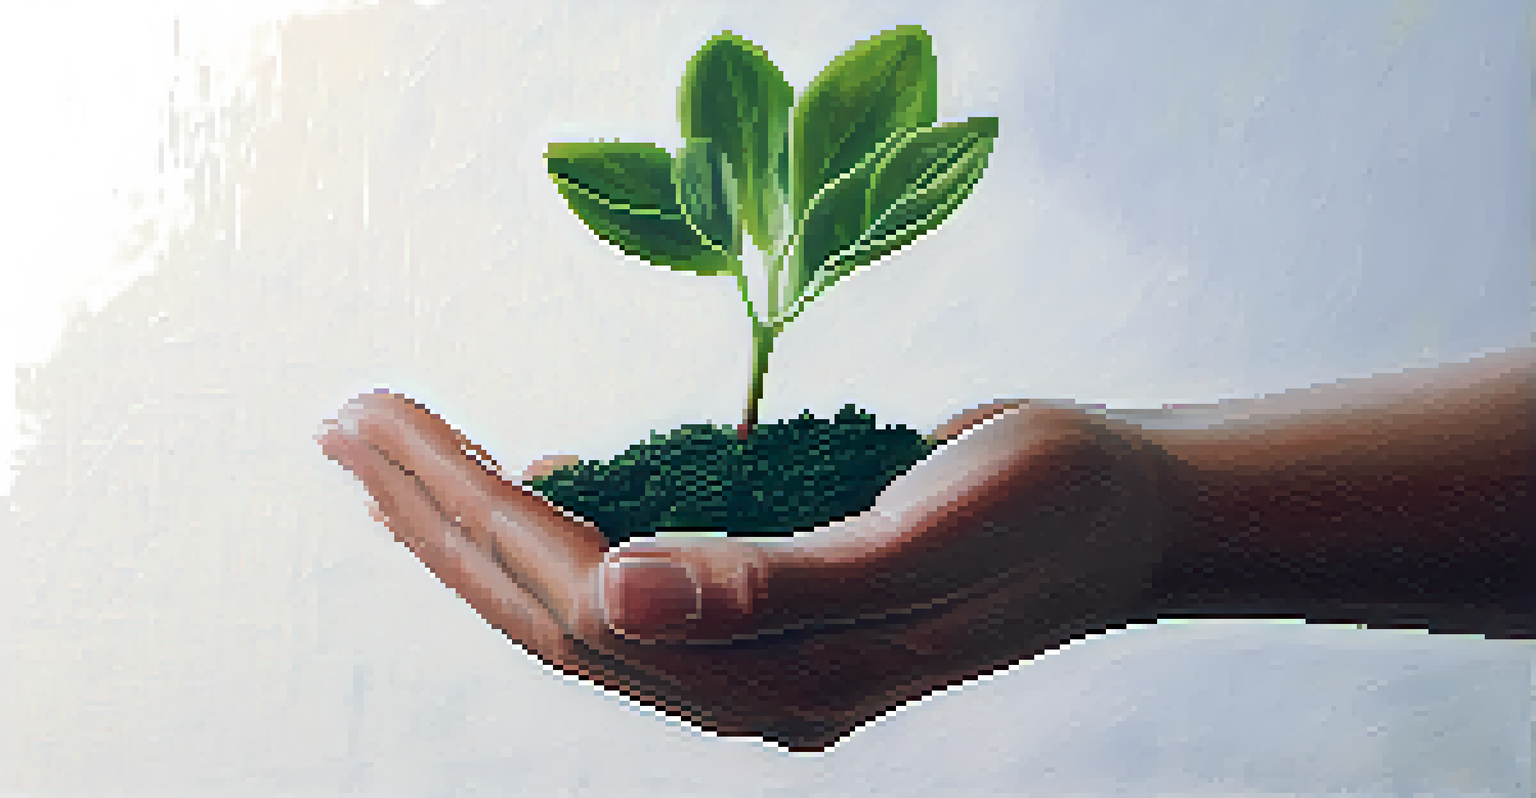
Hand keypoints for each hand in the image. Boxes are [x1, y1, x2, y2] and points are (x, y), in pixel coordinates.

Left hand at [315, 392, 1181, 750]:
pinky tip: (527, 473)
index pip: (580, 604)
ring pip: (577, 595)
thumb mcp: (924, 537)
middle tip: (346, 424)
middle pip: (551, 608)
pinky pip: (637, 572)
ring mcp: (757, 644)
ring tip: (393, 447)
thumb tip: (613, 598)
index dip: (472, 519)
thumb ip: (771, 583)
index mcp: (776, 675)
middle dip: (439, 516)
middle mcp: (748, 677)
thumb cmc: (1043, 512)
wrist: (1126, 511)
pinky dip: (567, 521)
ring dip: (479, 521)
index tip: (383, 429)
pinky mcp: (771, 596)